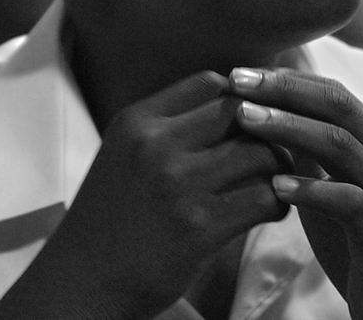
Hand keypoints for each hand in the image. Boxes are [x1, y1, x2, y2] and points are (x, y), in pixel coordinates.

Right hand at [0, 71, 287, 318]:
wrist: (83, 280)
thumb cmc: (113, 214)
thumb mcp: (125, 151)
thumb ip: (166, 125)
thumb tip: (231, 101)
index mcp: (137, 120)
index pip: (208, 83)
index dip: (237, 96)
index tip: (248, 119)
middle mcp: (155, 144)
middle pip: (237, 110)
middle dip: (263, 126)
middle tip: (273, 146)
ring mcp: (177, 184)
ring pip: (257, 151)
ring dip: (278, 164)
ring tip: (277, 177)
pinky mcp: (199, 226)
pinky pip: (263, 197)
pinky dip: (279, 201)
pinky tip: (273, 208)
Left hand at [229, 68, 362, 319]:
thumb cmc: (360, 237)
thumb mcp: (333, 181)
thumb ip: (309, 146)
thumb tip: (264, 107)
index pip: (332, 90)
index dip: (285, 78)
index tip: (240, 74)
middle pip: (337, 103)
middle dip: (284, 88)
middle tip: (237, 81)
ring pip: (340, 144)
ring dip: (288, 127)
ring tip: (245, 119)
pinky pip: (349, 202)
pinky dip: (311, 190)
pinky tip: (275, 186)